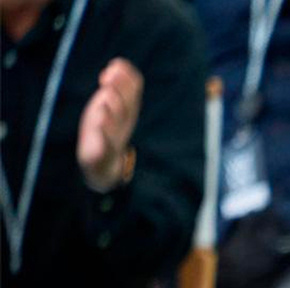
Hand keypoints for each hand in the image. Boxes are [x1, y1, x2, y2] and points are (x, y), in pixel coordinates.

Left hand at [77, 59, 142, 191]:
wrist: (104, 167)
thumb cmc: (105, 130)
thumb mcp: (109, 104)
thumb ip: (114, 84)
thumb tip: (116, 64)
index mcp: (128, 106)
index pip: (135, 85)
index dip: (125, 74)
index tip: (111, 68)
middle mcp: (124, 119)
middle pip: (128, 100)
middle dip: (120, 87)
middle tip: (107, 79)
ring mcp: (115, 134)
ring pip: (119, 118)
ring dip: (114, 105)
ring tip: (107, 94)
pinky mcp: (103, 150)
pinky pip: (106, 140)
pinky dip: (104, 129)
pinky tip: (100, 118)